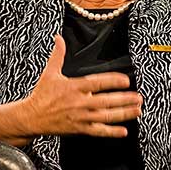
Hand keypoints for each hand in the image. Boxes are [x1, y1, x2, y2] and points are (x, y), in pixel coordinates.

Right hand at [11, 34, 142, 137]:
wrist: (31, 117)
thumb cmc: (42, 95)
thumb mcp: (49, 73)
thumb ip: (57, 55)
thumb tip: (58, 38)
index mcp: (74, 87)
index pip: (97, 83)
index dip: (112, 81)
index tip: (126, 80)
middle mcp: (79, 102)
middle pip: (106, 101)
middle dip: (124, 99)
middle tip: (139, 97)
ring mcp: (81, 117)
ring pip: (106, 116)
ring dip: (123, 114)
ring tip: (137, 110)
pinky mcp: (80, 129)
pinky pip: (98, 131)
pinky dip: (111, 132)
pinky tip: (124, 131)